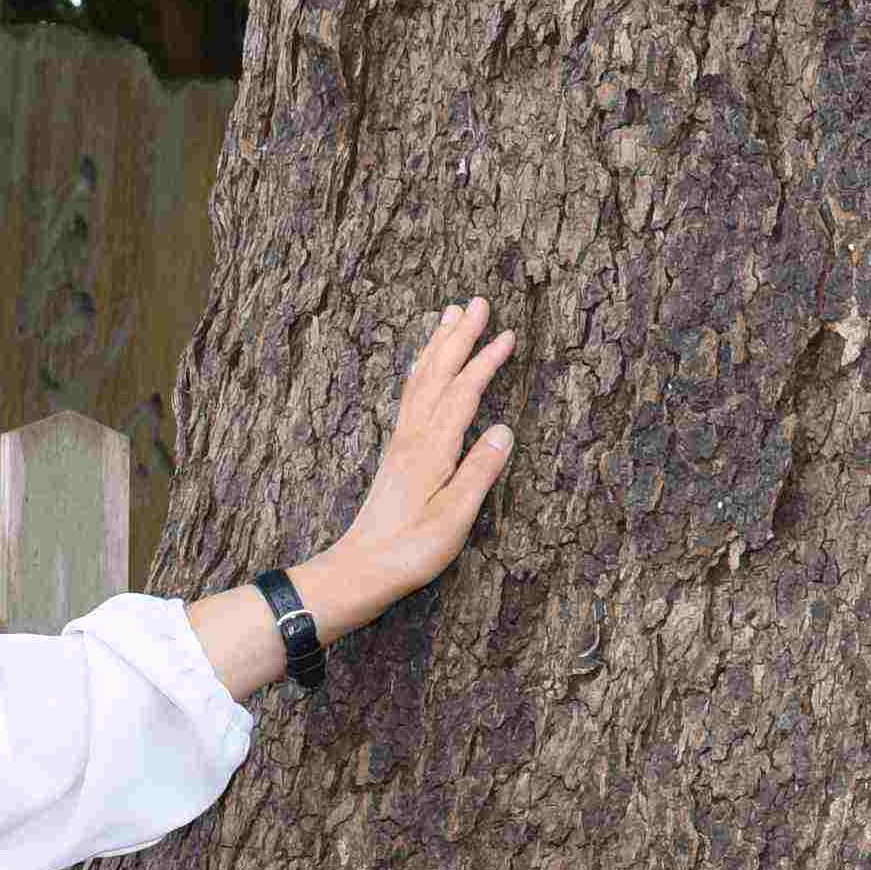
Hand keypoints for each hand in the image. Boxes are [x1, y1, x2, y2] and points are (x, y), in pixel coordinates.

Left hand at [325, 300, 519, 623]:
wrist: (362, 567)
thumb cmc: (410, 550)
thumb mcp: (453, 518)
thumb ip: (479, 473)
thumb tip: (504, 429)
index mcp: (431, 449)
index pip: (463, 393)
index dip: (485, 362)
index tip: (508, 334)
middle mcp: (413, 437)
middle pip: (438, 374)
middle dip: (459, 336)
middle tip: (477, 302)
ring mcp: (402, 442)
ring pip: (421, 380)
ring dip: (438, 346)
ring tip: (449, 316)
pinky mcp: (398, 452)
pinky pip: (411, 396)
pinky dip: (422, 370)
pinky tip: (425, 365)